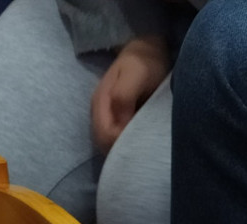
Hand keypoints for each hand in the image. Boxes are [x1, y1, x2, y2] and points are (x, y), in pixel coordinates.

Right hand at [90, 36, 168, 154]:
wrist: (147, 51)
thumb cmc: (145, 62)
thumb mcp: (136, 75)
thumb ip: (124, 95)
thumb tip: (119, 122)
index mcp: (101, 101)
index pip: (104, 135)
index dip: (121, 143)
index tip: (142, 142)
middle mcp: (99, 112)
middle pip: (104, 143)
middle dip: (121, 149)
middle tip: (144, 149)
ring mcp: (106, 116)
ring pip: (108, 143)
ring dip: (124, 148)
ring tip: (143, 148)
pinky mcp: (116, 119)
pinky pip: (116, 138)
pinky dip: (127, 144)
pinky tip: (140, 143)